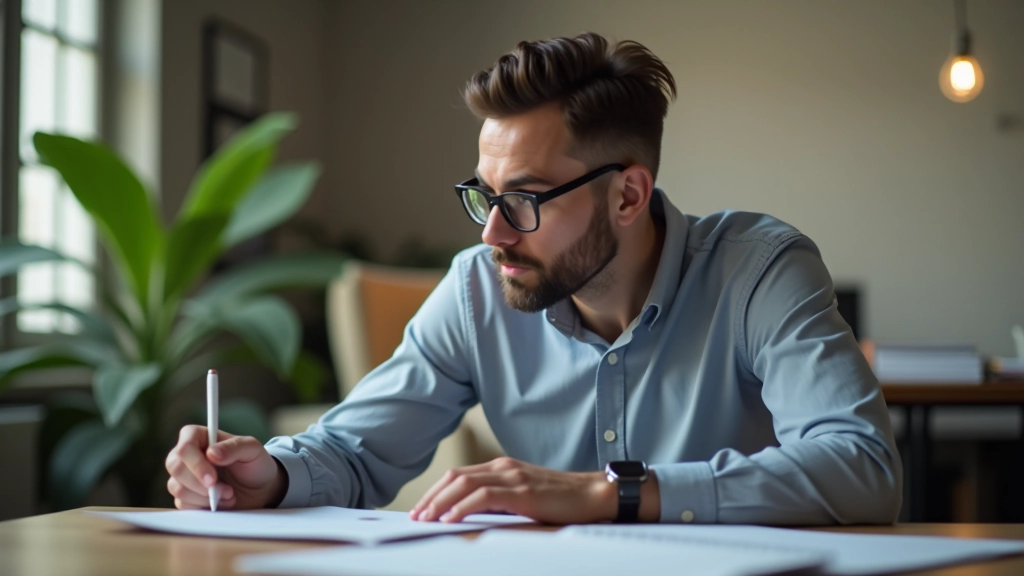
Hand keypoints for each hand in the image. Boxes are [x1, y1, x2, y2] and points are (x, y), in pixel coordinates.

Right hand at [164, 425, 286, 509]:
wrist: (260, 489)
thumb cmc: (255, 463)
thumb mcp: (252, 450)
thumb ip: (234, 447)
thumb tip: (211, 453)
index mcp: (200, 436)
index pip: (185, 446)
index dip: (195, 464)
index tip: (212, 479)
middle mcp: (187, 454)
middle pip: (175, 467)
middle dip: (200, 484)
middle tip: (227, 491)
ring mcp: (183, 476)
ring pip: (176, 487)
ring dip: (204, 497)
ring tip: (229, 495)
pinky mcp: (185, 496)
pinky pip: (182, 504)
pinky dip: (203, 506)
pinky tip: (221, 503)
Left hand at [408, 457, 617, 523]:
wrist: (593, 495)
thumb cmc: (562, 501)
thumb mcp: (525, 498)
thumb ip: (501, 501)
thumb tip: (472, 518)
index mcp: (502, 468)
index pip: (459, 476)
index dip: (436, 491)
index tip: (421, 509)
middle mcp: (503, 467)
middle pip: (455, 477)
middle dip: (431, 497)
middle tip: (415, 516)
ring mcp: (512, 477)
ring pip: (464, 484)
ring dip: (440, 502)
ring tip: (426, 519)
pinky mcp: (522, 491)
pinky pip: (483, 497)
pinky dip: (462, 507)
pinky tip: (450, 520)